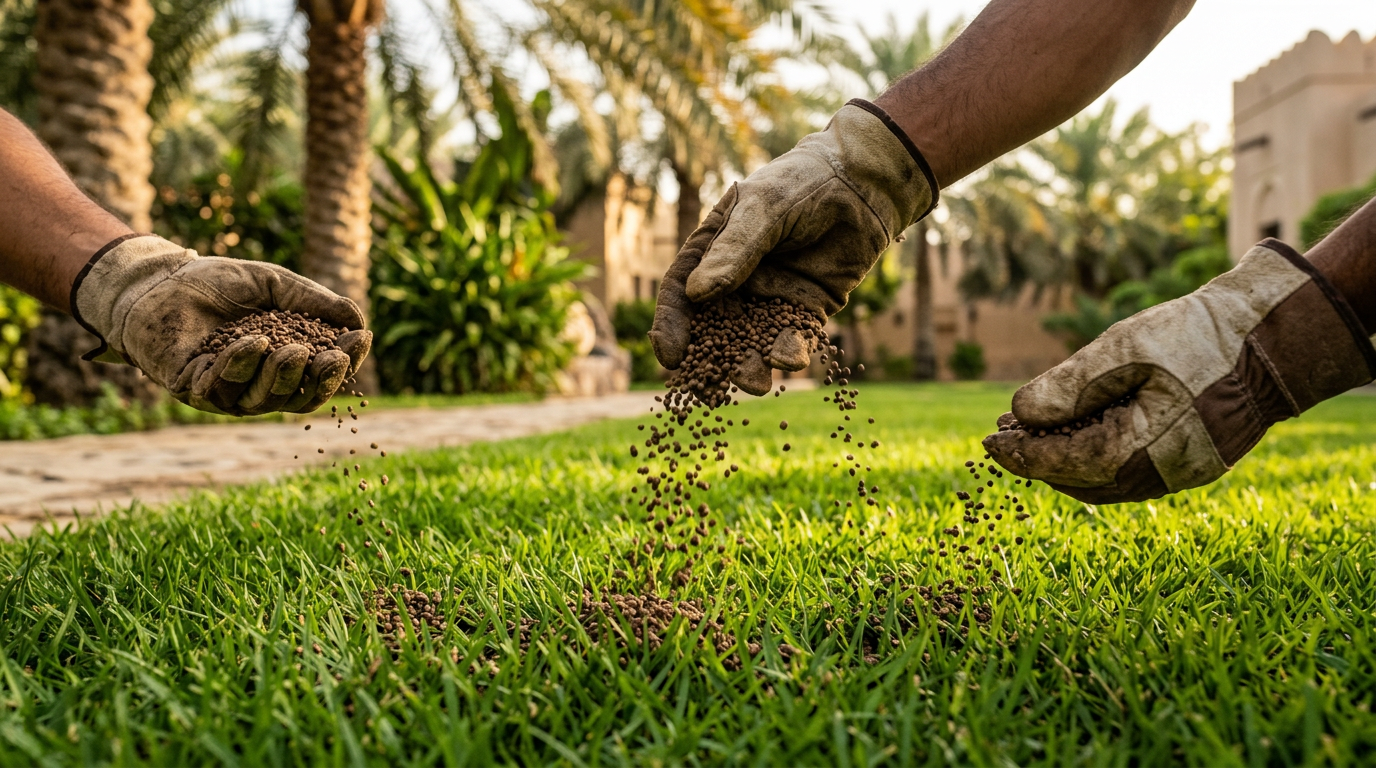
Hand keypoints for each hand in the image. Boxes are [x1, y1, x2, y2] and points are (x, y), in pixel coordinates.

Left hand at [72, 235, 371, 414]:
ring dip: (282, 376)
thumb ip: (314, 301)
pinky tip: (253, 342)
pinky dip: (240, 366)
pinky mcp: (194, 389)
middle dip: (318, 378)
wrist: (161, 280)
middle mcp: (260, 384)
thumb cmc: (219, 282)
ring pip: (264, 400)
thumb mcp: (275, 284)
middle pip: (299, 397)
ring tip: (293, 350)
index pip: (322, 374)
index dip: (344, 361)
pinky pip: (223, 389)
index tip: (360, 338)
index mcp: (284, 362)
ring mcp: (228, 391)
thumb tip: (359, 320)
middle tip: (330, 355)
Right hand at [649, 99, 937, 393]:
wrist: (863, 182)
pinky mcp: (807, 309)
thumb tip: (697, 295)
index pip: (683, 291)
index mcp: (712, 249)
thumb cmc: (803, 182)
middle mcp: (737, 279)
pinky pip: (795, 337)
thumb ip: (735, 250)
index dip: (673, 325)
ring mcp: (771, 296)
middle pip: (714, 326)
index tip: (671, 356)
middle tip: (707, 388)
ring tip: (755, 383)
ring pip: (752, 339)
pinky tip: (791, 360)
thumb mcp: (763, 208)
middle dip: (710, 359)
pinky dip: (791, 351)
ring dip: (751, 363)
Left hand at [982, 239, 1375, 503]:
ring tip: (1033, 430)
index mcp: (1137, 451)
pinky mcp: (1189, 464)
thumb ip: (1069, 385)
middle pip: (1076, 480)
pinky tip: (1079, 430)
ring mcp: (1177, 475)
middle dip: (1036, 459)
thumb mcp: (1124, 348)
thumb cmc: (1198, 337)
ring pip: (1102, 482)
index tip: (988, 440)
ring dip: (1063, 460)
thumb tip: (1021, 413)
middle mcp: (1157, 476)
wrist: (1272, 340)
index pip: (1059, 463)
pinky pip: (1128, 473)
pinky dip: (1095, 457)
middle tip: (1003, 434)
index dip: (1019, 454)